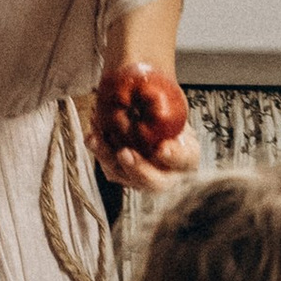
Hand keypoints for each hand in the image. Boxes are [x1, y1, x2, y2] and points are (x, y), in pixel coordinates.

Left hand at [79, 104, 201, 199]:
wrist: (155, 119)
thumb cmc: (171, 115)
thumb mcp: (176, 107)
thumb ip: (169, 109)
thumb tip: (150, 98)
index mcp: (188, 157)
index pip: (184, 160)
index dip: (173, 156)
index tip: (162, 148)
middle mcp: (168, 175)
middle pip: (154, 182)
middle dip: (138, 168)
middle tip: (124, 153)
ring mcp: (144, 178)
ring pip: (125, 177)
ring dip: (108, 158)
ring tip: (96, 139)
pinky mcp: (123, 175)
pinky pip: (109, 167)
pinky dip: (99, 150)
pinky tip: (93, 135)